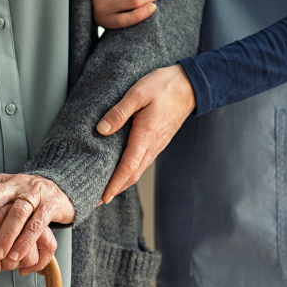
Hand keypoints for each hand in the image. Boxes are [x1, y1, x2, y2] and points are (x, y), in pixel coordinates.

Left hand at [0, 173, 74, 271]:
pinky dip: (25, 241)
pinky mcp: (51, 204)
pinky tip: (17, 256)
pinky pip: (37, 223)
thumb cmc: (26, 201)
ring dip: (4, 236)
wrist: (62, 190)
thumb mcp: (5, 201)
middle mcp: (14, 183)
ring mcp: (33, 192)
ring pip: (16, 212)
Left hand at [96, 64, 195, 202]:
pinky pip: (142, 163)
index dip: (114, 185)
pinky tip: (121, 172)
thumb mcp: (138, 93)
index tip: (102, 198)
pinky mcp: (157, 142)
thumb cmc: (164, 86)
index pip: (128, 168)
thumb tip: (101, 130)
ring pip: (138, 171)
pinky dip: (130, 173)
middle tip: (96, 201)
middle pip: (132, 175)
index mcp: (146, 136)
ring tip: (105, 190)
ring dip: (122, 183)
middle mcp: (152, 146)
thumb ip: (119, 112)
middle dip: (114, 190)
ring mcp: (156, 146)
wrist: (190, 85)